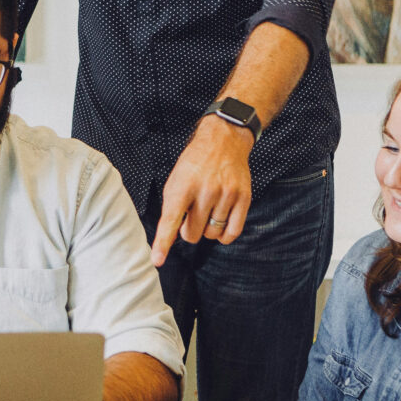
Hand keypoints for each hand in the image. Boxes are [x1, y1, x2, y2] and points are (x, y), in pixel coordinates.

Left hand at [151, 117, 252, 265]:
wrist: (223, 140)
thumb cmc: (195, 164)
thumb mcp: (175, 180)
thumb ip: (172, 207)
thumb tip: (170, 237)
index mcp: (183, 185)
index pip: (170, 220)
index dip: (163, 242)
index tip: (157, 260)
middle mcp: (205, 190)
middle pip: (192, 234)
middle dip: (188, 230)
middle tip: (191, 215)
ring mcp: (226, 194)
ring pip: (212, 234)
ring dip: (207, 230)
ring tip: (207, 212)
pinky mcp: (243, 198)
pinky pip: (232, 232)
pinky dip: (224, 235)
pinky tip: (220, 223)